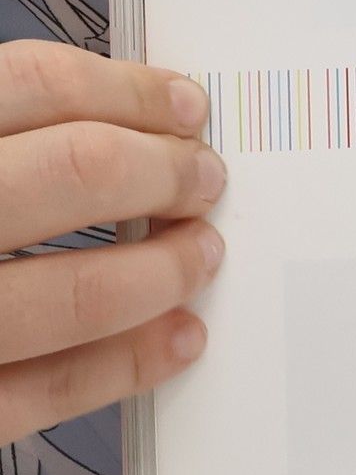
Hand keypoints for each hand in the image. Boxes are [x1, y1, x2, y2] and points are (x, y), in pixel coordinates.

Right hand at [0, 42, 225, 445]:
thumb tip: (103, 115)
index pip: (32, 85)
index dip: (128, 91)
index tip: (181, 106)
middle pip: (75, 173)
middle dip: (165, 173)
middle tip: (203, 178)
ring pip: (74, 292)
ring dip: (164, 270)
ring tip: (199, 253)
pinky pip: (42, 389)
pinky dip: (126, 364)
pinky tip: (175, 337)